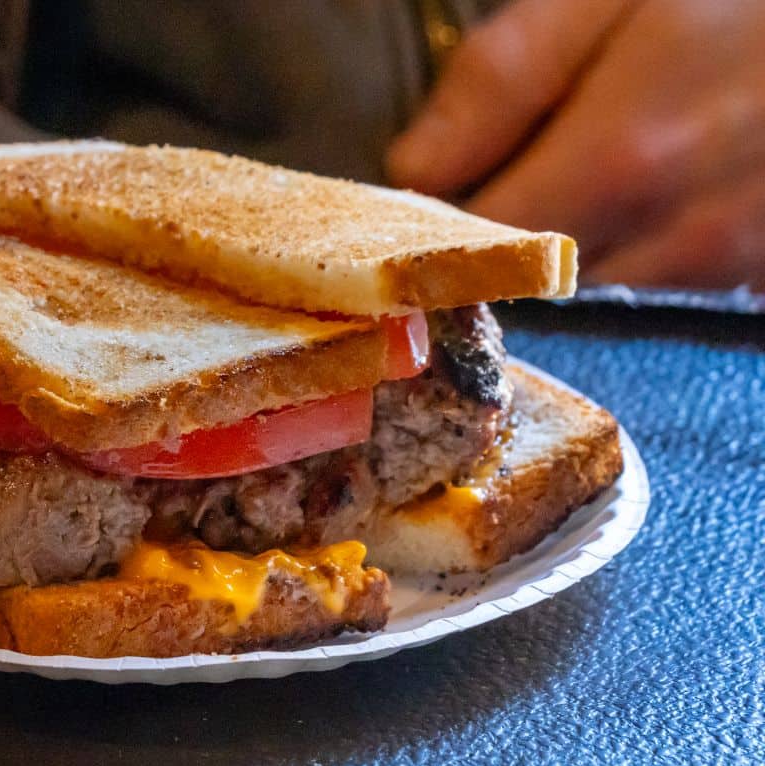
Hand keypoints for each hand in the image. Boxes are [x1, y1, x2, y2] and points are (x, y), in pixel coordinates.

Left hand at [387, 0, 764, 290]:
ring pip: (600, 309)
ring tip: (579, 203)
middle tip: (491, 212)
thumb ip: (504, 79)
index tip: (418, 218)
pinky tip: (637, 224)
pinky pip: (665, 307)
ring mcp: (733, 272)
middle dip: (496, 262)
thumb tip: (413, 168)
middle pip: (536, 293)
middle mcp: (682, 238)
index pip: (479, 248)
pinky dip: (632, 277)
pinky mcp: (761, 287)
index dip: (436, 238)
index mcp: (624, 159)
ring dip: (567, 272)